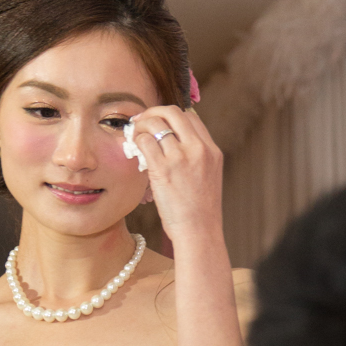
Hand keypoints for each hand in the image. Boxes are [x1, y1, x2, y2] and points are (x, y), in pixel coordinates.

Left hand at [126, 105, 223, 247]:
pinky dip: (136, 140)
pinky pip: (144, 141)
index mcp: (212, 151)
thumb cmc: (200, 212)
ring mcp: (181, 157)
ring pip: (156, 123)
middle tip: (142, 122)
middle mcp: (199, 149)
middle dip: (154, 112)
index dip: (171, 116)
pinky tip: (133, 149)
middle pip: (173, 112)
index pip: (191, 117)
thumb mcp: (207, 178)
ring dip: (141, 125)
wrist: (199, 232)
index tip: (159, 123)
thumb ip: (195, 158)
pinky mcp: (163, 168)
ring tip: (134, 134)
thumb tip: (170, 144)